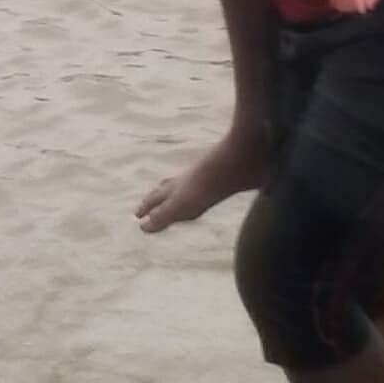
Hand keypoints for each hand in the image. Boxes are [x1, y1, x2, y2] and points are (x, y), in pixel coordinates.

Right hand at [138, 120, 268, 232]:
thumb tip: (142, 227)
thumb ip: (164, 214)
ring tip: (175, 196)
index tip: (137, 215)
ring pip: (188, 184)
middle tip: (148, 204)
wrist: (246, 155)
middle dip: (158, 198)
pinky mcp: (232, 178)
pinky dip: (204, 192)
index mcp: (178, 186)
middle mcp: (191, 179)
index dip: (148, 207)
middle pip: (169, 188)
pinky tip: (213, 193)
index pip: (158, 198)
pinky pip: (212, 187)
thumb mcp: (183, 203)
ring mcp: (211, 176)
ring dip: (178, 192)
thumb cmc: (213, 181)